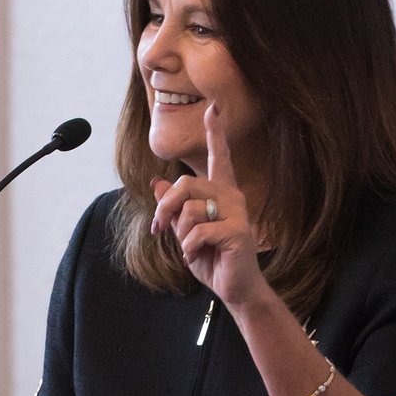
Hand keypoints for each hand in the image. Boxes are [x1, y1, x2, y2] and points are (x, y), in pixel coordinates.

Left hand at [150, 104, 270, 309]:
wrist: (234, 287)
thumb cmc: (212, 259)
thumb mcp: (185, 233)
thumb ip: (174, 210)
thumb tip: (157, 185)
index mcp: (221, 192)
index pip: (218, 157)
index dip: (215, 133)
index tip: (214, 108)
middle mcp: (232, 196)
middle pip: (186, 183)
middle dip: (165, 208)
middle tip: (158, 229)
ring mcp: (237, 212)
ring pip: (190, 210)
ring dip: (180, 236)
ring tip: (191, 250)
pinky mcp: (238, 230)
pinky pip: (198, 232)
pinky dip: (190, 249)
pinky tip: (198, 258)